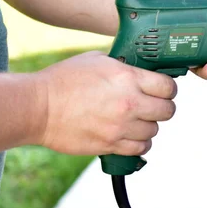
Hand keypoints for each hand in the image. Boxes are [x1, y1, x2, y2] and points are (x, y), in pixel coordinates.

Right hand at [36, 51, 176, 156]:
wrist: (37, 107)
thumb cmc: (64, 79)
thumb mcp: (98, 59)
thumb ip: (124, 66)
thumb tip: (140, 68)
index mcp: (128, 78)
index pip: (168, 86)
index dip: (169, 88)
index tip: (163, 89)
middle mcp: (129, 103)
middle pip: (168, 110)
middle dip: (163, 107)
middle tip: (153, 105)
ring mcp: (120, 126)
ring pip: (155, 131)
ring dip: (149, 125)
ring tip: (137, 120)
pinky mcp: (110, 144)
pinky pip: (140, 148)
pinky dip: (139, 143)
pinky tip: (131, 135)